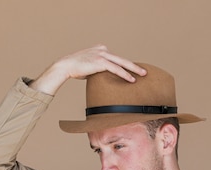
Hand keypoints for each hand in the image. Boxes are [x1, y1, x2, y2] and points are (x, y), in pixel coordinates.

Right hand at [30, 44, 146, 94]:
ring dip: (133, 70)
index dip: (125, 66)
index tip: (134, 72)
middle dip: (134, 66)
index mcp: (101, 49)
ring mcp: (102, 54)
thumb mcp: (89, 66)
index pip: (116, 59)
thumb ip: (98, 69)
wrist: (66, 66)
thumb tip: (103, 79)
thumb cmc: (76, 68)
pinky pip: (116, 69)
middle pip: (122, 59)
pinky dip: (124, 74)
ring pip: (121, 63)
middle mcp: (103, 50)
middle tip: (144, 72)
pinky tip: (131, 80)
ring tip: (142, 75)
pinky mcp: (100, 61)